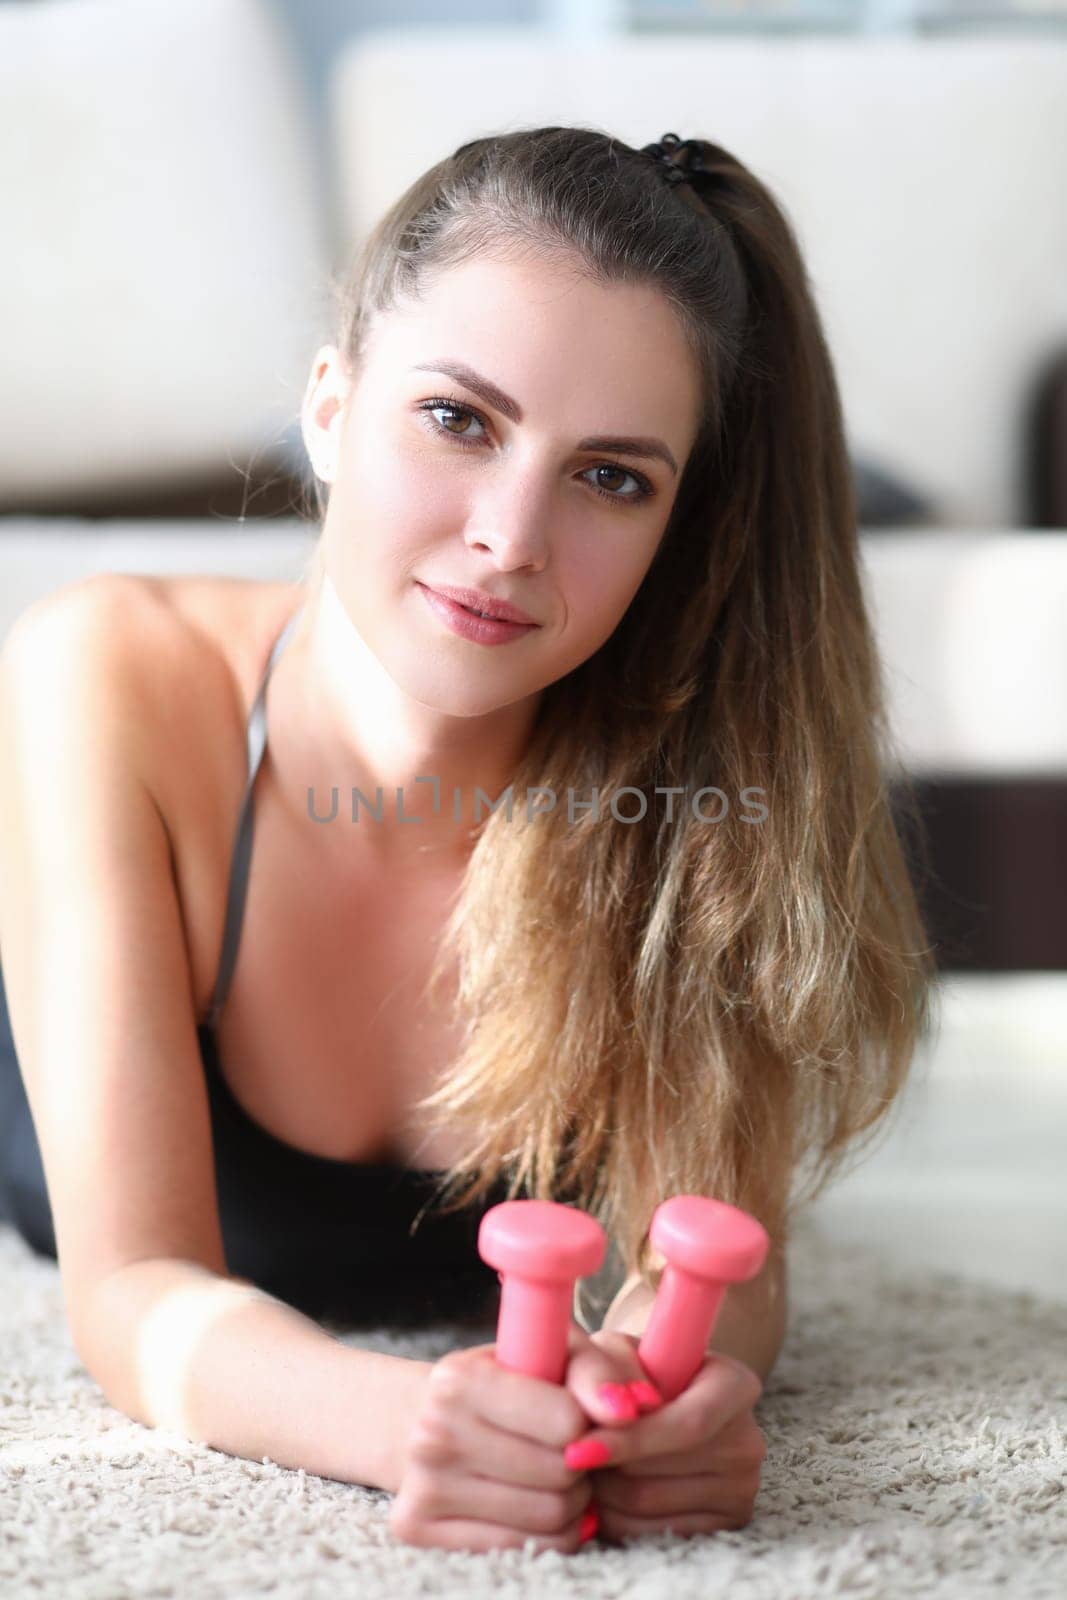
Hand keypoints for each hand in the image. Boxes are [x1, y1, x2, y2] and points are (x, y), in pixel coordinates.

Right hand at [389, 1324, 598, 1553]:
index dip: (586, 1421)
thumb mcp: (546, 1351)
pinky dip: (551, 1532)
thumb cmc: (502, 1378)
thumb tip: (632, 1410)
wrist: (420, 1417)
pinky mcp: (420, 1528)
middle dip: (582, 1464)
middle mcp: (433, 1433)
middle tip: (572, 1450)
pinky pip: (527, 1548)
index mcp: (460, 1379)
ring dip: (573, 1500)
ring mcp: (424, 1486)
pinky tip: (542, 1504)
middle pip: (561, 1474)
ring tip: (560, 1476)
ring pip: (549, 1517)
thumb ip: (594, 1370)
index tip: (579, 1415)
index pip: (566, 1421)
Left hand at [562, 1330, 766, 1543]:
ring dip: (604, 1493)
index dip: (631, 1441)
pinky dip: (617, 1518)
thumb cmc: (635, 1367)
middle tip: (571, 1454)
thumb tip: (613, 1411)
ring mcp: (742, 1487)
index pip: (688, 1425)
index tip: (577, 1449)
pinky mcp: (726, 1523)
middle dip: (605, 1467)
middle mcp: (747, 1439)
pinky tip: (607, 1491)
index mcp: (735, 1385)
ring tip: (588, 1468)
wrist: (664, 1397)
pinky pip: (654, 1534)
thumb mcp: (617, 1348)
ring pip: (650, 1507)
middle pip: (661, 1471)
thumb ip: (607, 1368)